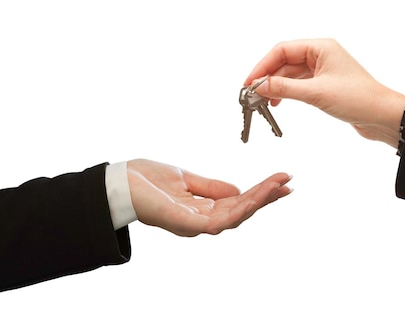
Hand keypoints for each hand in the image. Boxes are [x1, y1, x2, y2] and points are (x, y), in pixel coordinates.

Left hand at [126, 159, 291, 236]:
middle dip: (266, 197)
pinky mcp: (187, 224)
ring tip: (278, 187)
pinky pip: (220, 221)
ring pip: (236, 217)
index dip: (260, 193)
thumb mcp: (185, 178)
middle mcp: (200, 220)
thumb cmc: (144, 180)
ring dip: (259, 201)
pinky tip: (254, 197)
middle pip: (241, 211)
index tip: (281, 180)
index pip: (237, 202)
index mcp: (201, 209)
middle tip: (288, 183)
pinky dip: (240, 209)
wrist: (116, 181)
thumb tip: (238, 190)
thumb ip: (210, 187)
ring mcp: (194, 224)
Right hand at [244, 38, 404, 147]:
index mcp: (321, 47)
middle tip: (253, 94)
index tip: (250, 82)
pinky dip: (287, 93)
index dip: (263, 66)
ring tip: (263, 102)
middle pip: (284, 62)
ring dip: (276, 87)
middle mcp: (321, 55)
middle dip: (268, 77)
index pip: (283, 50)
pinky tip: (278, 102)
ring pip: (291, 75)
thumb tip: (260, 86)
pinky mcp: (325, 85)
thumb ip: (285, 89)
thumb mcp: (316, 93)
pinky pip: (299, 85)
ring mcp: (323, 70)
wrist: (381, 116)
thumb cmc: (359, 98)